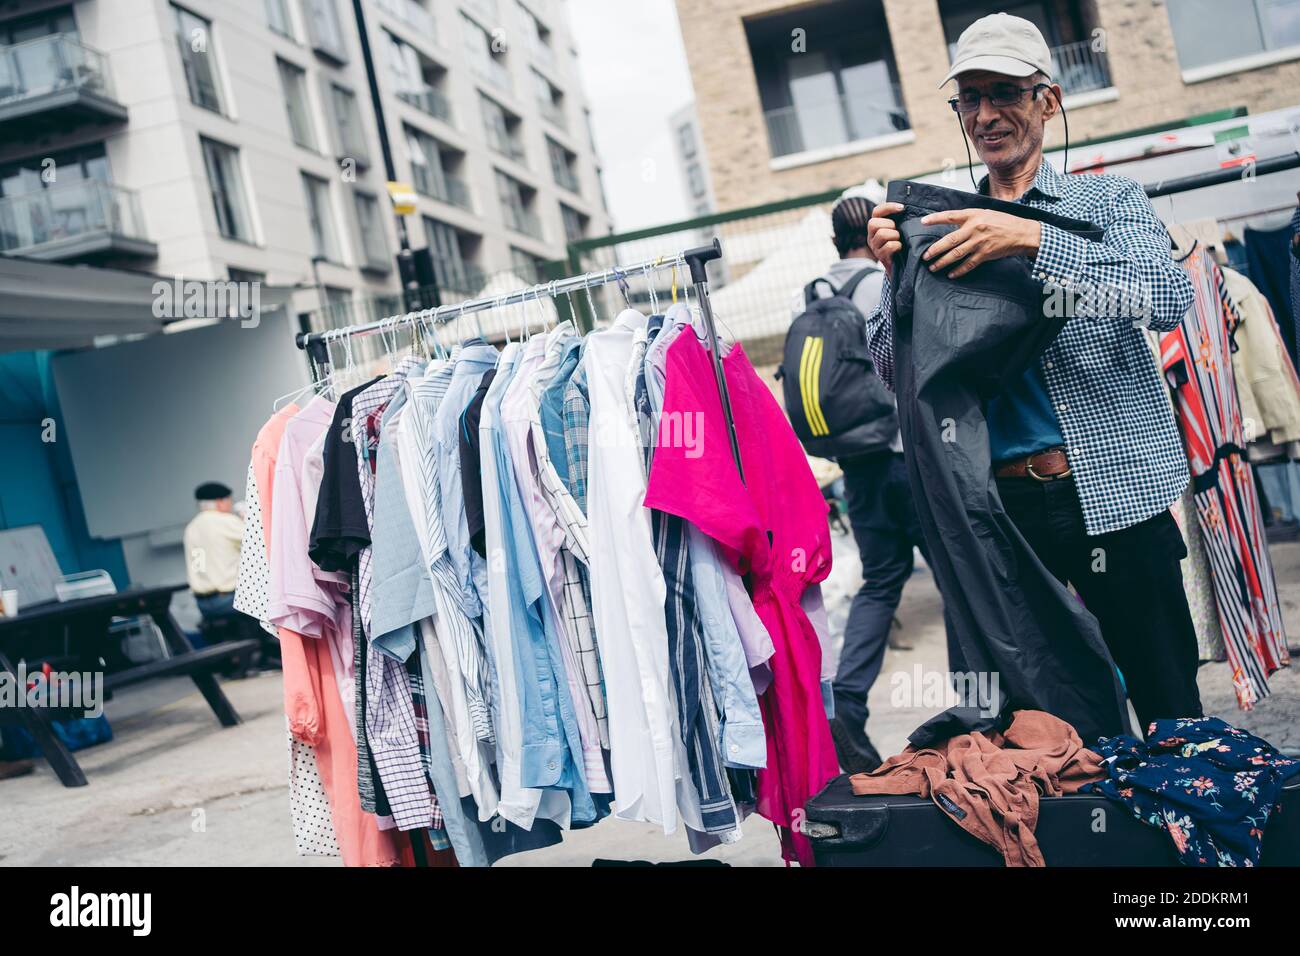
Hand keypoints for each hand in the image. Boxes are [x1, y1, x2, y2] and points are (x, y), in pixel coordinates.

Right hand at [867, 201, 905, 277]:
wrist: (902, 265)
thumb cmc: (902, 243)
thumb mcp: (899, 229)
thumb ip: (899, 219)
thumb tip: (908, 206)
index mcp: (876, 226)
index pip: (876, 211)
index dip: (888, 207)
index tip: (902, 208)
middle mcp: (871, 235)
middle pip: (873, 223)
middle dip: (889, 225)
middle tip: (897, 231)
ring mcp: (874, 246)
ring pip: (881, 234)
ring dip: (894, 235)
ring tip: (899, 240)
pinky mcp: (880, 256)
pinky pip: (889, 246)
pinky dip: (897, 245)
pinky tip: (900, 248)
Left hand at [920, 208, 1041, 277]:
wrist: (1023, 233)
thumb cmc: (1004, 222)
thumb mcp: (986, 214)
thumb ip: (970, 218)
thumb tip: (952, 224)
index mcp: (974, 215)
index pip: (950, 216)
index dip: (935, 219)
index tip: (923, 222)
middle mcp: (975, 228)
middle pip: (949, 240)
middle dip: (935, 249)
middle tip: (925, 256)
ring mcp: (980, 242)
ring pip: (956, 254)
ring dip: (943, 262)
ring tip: (933, 267)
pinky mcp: (985, 254)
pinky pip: (968, 264)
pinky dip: (959, 270)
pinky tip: (951, 274)